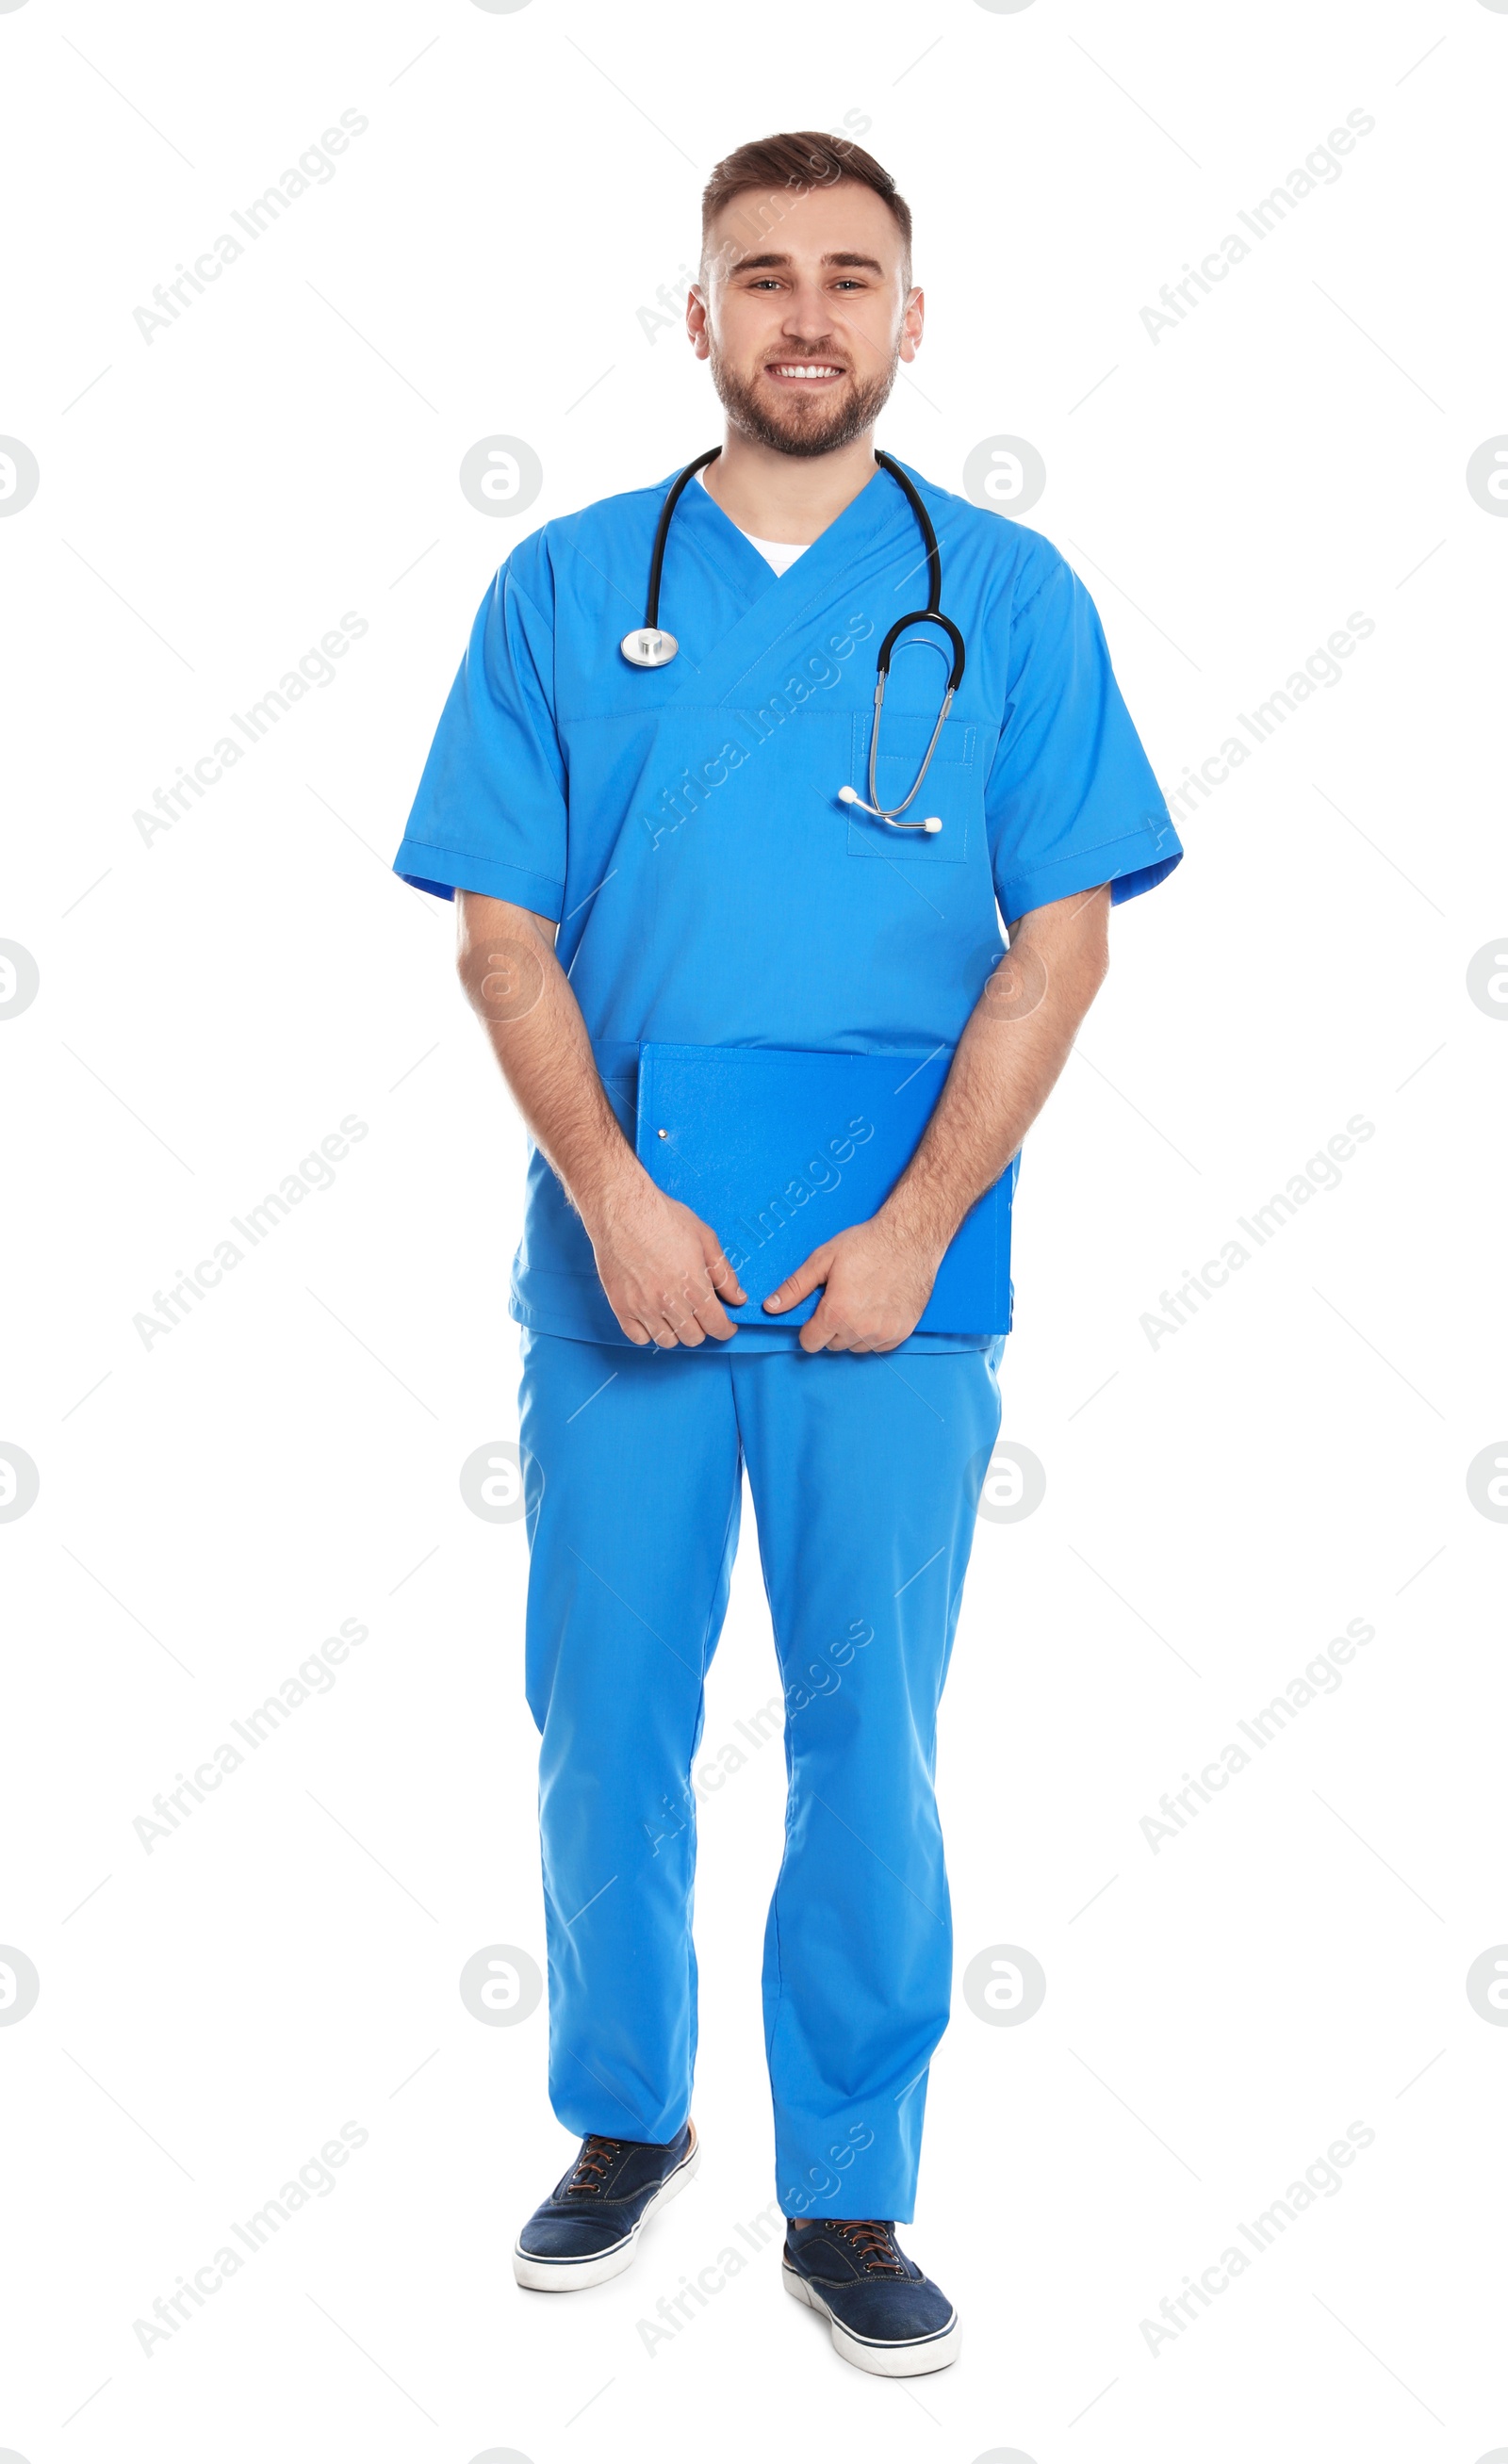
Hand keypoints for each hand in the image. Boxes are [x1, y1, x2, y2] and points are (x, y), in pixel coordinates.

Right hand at [584, 1166, 744, 1346]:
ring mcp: (642, 1306)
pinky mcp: (620, 1305)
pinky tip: (652, 1317)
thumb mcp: (705, 1238)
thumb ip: (724, 1273)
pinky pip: (637, 1337)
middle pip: (693, 1338)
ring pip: (667, 1341)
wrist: (622, 1210)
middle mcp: (669, 1302)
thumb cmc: (663, 1218)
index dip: (725, 1329)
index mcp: (693, 1286)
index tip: (725, 1326)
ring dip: (676, 1332)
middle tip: (699, 1314)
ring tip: (676, 1314)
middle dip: (702, 1328)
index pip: (716, 1326)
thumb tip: (738, 1298)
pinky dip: (647, 1332)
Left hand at [762, 1213, 940, 1353]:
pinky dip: (874, 1333)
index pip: (810, 1343)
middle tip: (842, 1299)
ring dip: (852, 1332)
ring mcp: (884, 1333)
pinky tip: (876, 1309)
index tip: (817, 1312)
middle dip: (831, 1327)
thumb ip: (795, 1287)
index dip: (809, 1327)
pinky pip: (878, 1346)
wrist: (911, 1239)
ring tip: (860, 1302)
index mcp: (837, 1313)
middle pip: (832, 1345)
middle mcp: (861, 1329)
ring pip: (855, 1347)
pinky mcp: (902, 1332)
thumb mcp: (823, 1259)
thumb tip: (771, 1306)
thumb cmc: (868, 1244)